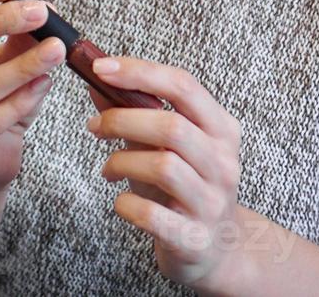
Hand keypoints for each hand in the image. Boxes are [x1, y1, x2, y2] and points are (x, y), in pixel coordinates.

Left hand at [84, 56, 248, 292]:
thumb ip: (134, 112)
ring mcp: (212, 202)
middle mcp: (223, 163)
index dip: (140, 72)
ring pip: (163, 166)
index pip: (183, 86)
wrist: (216, 249)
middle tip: (95, 127)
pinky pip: (151, 214)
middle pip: (172, 127)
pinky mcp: (194, 238)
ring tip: (108, 169)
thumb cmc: (184, 188)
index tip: (101, 68)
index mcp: (221, 129)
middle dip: (122, 121)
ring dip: (121, 162)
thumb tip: (97, 81)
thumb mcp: (163, 146)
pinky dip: (125, 203)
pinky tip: (121, 200)